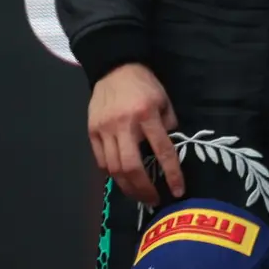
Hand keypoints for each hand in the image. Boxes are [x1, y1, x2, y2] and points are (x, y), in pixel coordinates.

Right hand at [88, 65, 183, 204]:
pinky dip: (112, 174)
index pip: (163, 151)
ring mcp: (104, 129)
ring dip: (126, 186)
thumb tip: (172, 150)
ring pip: (113, 167)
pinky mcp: (91, 131)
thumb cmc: (144, 85)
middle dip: (143, 189)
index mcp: (147, 115)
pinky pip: (101, 160)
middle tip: (153, 200)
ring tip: (138, 195)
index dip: (171, 174)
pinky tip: (122, 179)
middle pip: (131, 166)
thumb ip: (169, 125)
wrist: (114, 69)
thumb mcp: (164, 100)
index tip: (177, 190)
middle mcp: (124, 125)